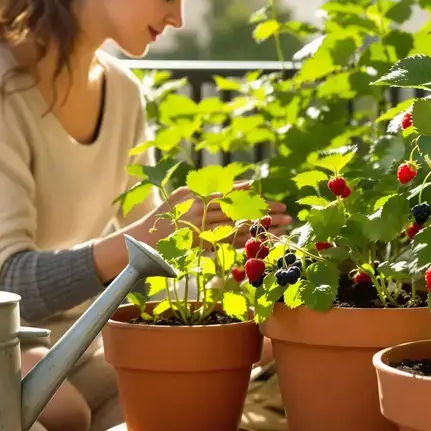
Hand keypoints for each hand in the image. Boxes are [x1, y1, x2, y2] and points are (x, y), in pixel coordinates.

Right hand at [134, 182, 292, 249]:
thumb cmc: (165, 216)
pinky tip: (264, 242)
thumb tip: (244, 183)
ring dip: (262, 229)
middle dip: (265, 213)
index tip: (272, 201)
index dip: (255, 200)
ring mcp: (205, 232)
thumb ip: (209, 188)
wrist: (145, 241)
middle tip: (286, 213)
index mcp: (199, 199)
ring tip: (283, 227)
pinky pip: (230, 244)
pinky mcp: (204, 246)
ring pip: (239, 229)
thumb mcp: (182, 195)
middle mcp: (203, 214)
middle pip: (241, 213)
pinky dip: (249, 243)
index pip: (233, 198)